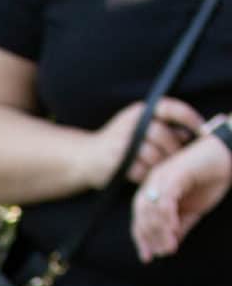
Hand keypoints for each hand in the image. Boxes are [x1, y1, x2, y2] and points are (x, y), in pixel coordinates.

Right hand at [78, 94, 203, 192]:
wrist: (83, 159)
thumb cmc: (117, 144)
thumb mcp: (137, 127)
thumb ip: (162, 128)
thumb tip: (189, 135)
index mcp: (138, 112)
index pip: (170, 108)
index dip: (189, 117)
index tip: (201, 129)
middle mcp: (129, 125)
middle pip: (163, 135)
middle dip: (174, 150)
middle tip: (178, 161)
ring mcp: (121, 144)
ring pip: (154, 155)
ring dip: (161, 166)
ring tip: (161, 171)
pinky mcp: (116, 163)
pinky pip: (142, 172)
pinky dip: (147, 177)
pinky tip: (147, 178)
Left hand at [132, 123, 231, 258]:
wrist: (229, 155)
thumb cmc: (211, 178)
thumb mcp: (194, 209)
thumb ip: (180, 225)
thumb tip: (168, 246)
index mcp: (154, 189)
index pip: (140, 217)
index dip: (142, 238)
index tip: (147, 258)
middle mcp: (154, 181)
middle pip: (141, 214)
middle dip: (148, 237)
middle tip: (160, 254)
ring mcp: (163, 175)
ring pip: (151, 208)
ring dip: (159, 231)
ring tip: (168, 247)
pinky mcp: (175, 172)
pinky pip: (165, 198)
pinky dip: (166, 216)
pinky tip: (173, 230)